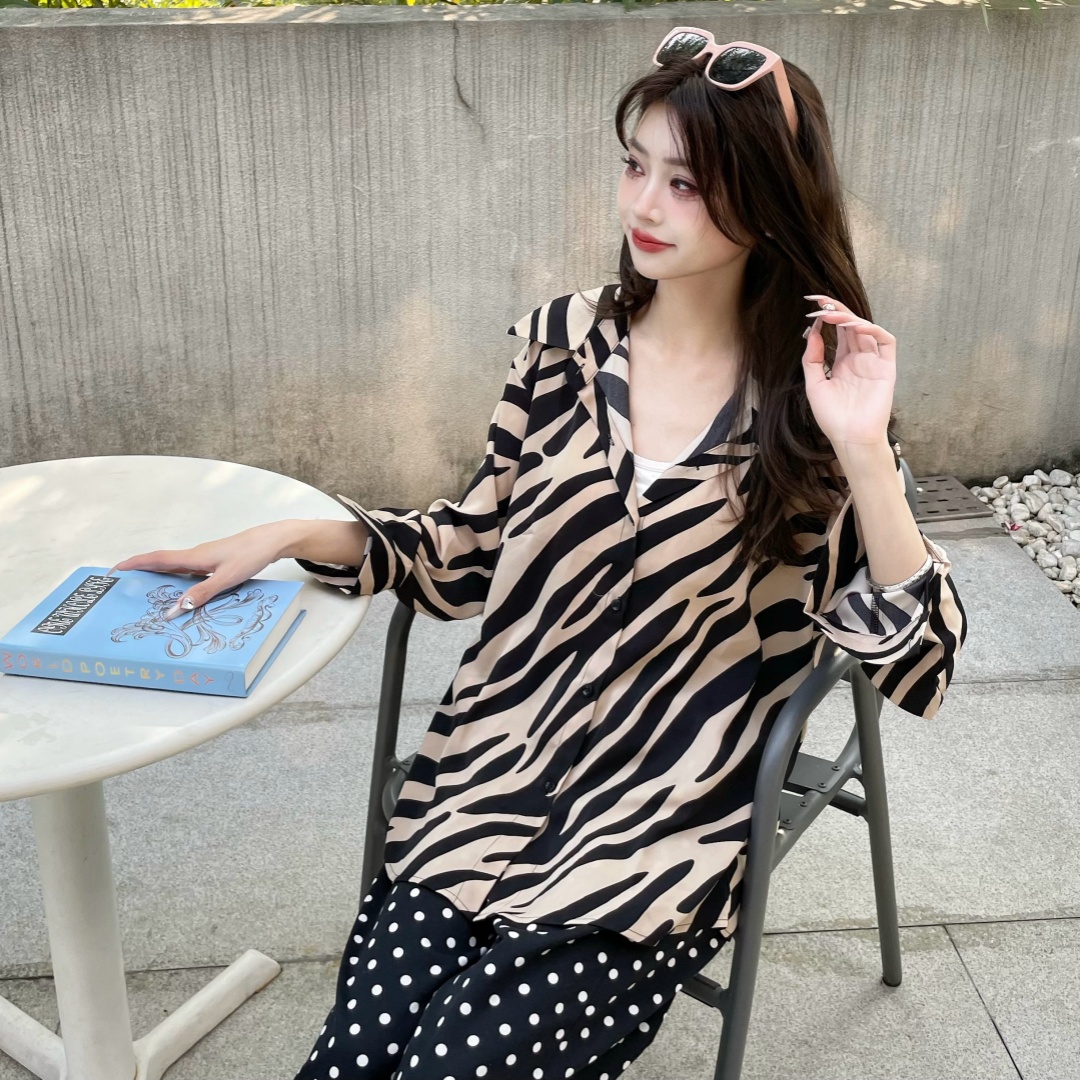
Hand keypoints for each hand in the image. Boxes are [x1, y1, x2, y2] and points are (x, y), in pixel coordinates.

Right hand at [106, 522, 290, 620]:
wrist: (272, 541)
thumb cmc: (250, 555)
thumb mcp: (226, 578)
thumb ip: (201, 594)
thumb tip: (174, 610)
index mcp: (194, 557)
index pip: (156, 559)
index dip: (133, 564)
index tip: (113, 571)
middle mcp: (195, 556)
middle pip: (161, 564)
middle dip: (140, 573)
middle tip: (122, 587)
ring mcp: (205, 559)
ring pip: (175, 569)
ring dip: (159, 578)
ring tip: (145, 593)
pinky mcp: (215, 562)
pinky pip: (189, 572)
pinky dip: (178, 581)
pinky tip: (181, 593)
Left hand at [800, 293, 895, 448]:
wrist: (850, 438)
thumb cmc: (833, 417)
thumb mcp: (814, 385)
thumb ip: (812, 359)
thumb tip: (810, 332)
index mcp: (843, 362)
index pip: (838, 331)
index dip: (827, 316)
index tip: (810, 304)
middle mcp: (859, 358)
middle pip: (851, 325)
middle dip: (837, 310)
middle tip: (820, 300)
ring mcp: (874, 362)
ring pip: (866, 329)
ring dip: (850, 319)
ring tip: (831, 315)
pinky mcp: (887, 368)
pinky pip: (886, 341)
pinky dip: (873, 330)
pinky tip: (856, 327)